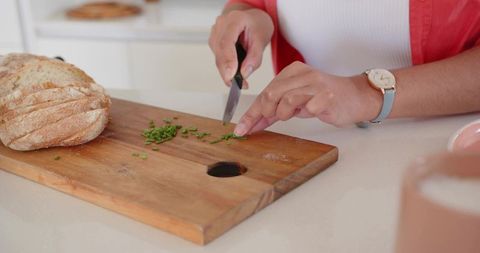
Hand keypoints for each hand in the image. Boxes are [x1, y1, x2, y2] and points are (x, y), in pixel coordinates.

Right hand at [209, 8, 273, 87]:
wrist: (251, 19)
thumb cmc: (257, 25)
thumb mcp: (262, 39)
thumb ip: (254, 57)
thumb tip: (245, 73)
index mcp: (234, 19)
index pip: (226, 42)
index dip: (228, 60)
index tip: (232, 75)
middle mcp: (221, 25)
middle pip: (220, 52)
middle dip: (228, 72)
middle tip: (240, 85)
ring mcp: (215, 33)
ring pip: (217, 58)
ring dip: (227, 72)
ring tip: (241, 82)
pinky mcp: (214, 43)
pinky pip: (218, 58)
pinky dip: (226, 68)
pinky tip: (235, 74)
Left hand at [233, 61, 382, 135]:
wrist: (356, 97)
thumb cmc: (324, 100)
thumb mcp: (296, 102)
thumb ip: (274, 110)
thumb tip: (251, 123)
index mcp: (292, 72)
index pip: (265, 92)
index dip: (251, 112)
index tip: (241, 129)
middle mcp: (303, 74)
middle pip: (271, 94)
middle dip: (263, 114)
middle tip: (265, 123)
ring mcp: (316, 84)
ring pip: (286, 100)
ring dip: (284, 114)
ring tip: (292, 116)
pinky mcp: (328, 96)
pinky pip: (309, 108)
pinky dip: (305, 114)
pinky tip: (312, 112)